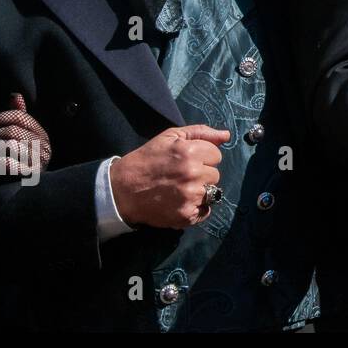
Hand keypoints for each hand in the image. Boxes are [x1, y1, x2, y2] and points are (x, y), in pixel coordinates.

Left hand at [0, 93, 50, 175]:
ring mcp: (38, 162)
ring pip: (9, 145)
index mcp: (40, 134)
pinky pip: (9, 164)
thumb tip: (15, 95)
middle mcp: (43, 146)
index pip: (19, 117)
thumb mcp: (18, 138)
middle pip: (13, 130)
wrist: (20, 194)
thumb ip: (17, 118)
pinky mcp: (30, 178)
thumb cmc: (17, 164)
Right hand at [109, 125, 229, 228]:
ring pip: (212, 193)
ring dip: (200, 191)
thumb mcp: (170, 137)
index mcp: (190, 152)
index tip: (187, 160)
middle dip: (202, 174)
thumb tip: (226, 135)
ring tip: (179, 189)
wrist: (121, 189)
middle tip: (181, 176)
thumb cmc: (146, 160)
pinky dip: (196, 209)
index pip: (216, 155)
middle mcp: (193, 174)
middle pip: (215, 175)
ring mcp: (190, 196)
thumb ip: (201, 132)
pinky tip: (180, 202)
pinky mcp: (185, 215)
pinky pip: (205, 211)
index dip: (203, 157)